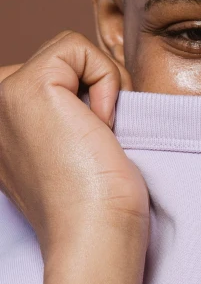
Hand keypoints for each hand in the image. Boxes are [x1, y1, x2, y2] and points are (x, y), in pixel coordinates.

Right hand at [0, 30, 148, 258]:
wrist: (96, 236)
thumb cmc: (96, 204)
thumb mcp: (69, 150)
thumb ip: (62, 116)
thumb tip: (88, 92)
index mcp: (2, 130)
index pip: (53, 77)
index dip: (86, 96)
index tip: (89, 146)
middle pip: (59, 59)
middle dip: (93, 86)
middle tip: (98, 137)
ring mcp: (4, 98)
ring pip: (68, 49)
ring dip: (102, 83)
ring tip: (99, 132)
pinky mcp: (28, 88)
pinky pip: (78, 47)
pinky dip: (107, 78)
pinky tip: (101, 125)